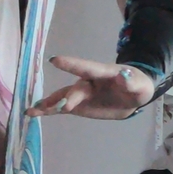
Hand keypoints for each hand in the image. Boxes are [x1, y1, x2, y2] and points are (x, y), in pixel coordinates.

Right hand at [28, 56, 155, 120]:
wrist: (131, 96)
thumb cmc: (137, 87)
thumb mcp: (140, 86)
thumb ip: (131, 82)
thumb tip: (123, 76)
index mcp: (103, 73)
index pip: (86, 67)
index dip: (71, 64)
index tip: (55, 60)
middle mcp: (88, 81)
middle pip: (76, 88)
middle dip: (70, 97)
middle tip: (65, 107)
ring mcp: (80, 93)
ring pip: (62, 97)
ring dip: (48, 103)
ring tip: (31, 109)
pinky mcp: (77, 105)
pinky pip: (60, 107)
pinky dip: (47, 110)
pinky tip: (32, 113)